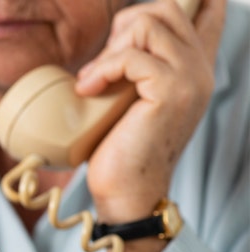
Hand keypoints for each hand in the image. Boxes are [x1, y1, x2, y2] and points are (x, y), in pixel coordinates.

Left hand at [75, 0, 225, 222]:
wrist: (127, 189)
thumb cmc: (122, 145)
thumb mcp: (132, 94)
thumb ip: (138, 64)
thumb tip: (121, 31)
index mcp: (194, 68)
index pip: (208, 11)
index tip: (136, 25)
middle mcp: (200, 69)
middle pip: (167, 8)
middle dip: (126, 25)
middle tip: (105, 64)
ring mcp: (190, 78)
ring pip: (149, 23)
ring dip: (110, 49)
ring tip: (93, 80)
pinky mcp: (171, 91)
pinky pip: (131, 55)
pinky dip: (102, 69)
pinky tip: (89, 90)